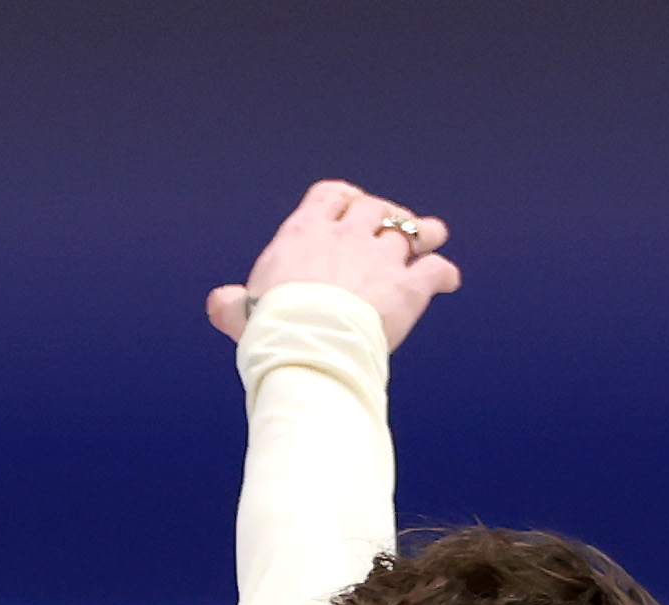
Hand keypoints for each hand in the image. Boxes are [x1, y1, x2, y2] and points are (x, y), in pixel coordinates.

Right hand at [208, 179, 456, 348]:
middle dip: (387, 214)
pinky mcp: (408, 288)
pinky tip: (449, 280)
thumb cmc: (271, 329)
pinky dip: (445, 273)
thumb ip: (233, 305)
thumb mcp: (243, 314)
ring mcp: (380, 259)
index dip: (344, 199)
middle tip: (396, 227)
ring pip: (412, 232)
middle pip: (375, 208)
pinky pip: (436, 270)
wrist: (308, 345)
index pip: (330, 195)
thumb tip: (220, 302)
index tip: (351, 207)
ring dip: (424, 233)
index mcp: (306, 233)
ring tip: (433, 236)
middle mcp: (347, 237)